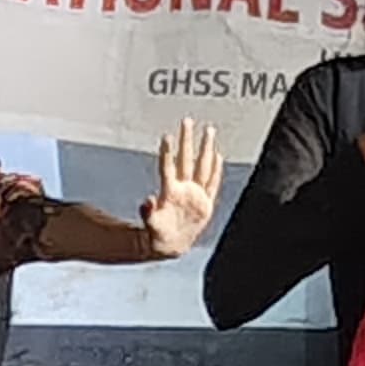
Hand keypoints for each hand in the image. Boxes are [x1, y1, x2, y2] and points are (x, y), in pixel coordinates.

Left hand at [141, 117, 224, 255]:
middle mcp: (183, 188)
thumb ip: (148, 214)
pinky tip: (217, 155)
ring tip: (208, 131)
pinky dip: (216, 169)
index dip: (168, 153)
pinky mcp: (205, 202)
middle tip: (186, 120)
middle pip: (186, 159)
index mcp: (170, 193)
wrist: (170, 244)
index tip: (167, 136)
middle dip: (187, 140)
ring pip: (202, 166)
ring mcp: (195, 193)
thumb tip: (147, 202)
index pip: (170, 167)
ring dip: (205, 149)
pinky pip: (212, 183)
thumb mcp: (152, 226)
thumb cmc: (159, 234)